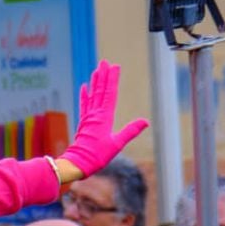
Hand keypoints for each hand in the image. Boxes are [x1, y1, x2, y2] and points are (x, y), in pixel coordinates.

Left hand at [56, 61, 147, 182]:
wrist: (78, 162)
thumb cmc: (98, 155)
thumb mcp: (117, 144)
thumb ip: (131, 131)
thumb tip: (146, 121)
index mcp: (104, 117)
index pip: (110, 93)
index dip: (113, 79)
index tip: (115, 66)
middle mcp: (95, 114)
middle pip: (101, 90)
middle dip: (104, 76)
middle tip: (105, 62)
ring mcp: (88, 117)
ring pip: (92, 95)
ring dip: (95, 82)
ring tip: (96, 69)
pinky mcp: (84, 122)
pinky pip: (84, 105)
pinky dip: (84, 95)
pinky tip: (84, 86)